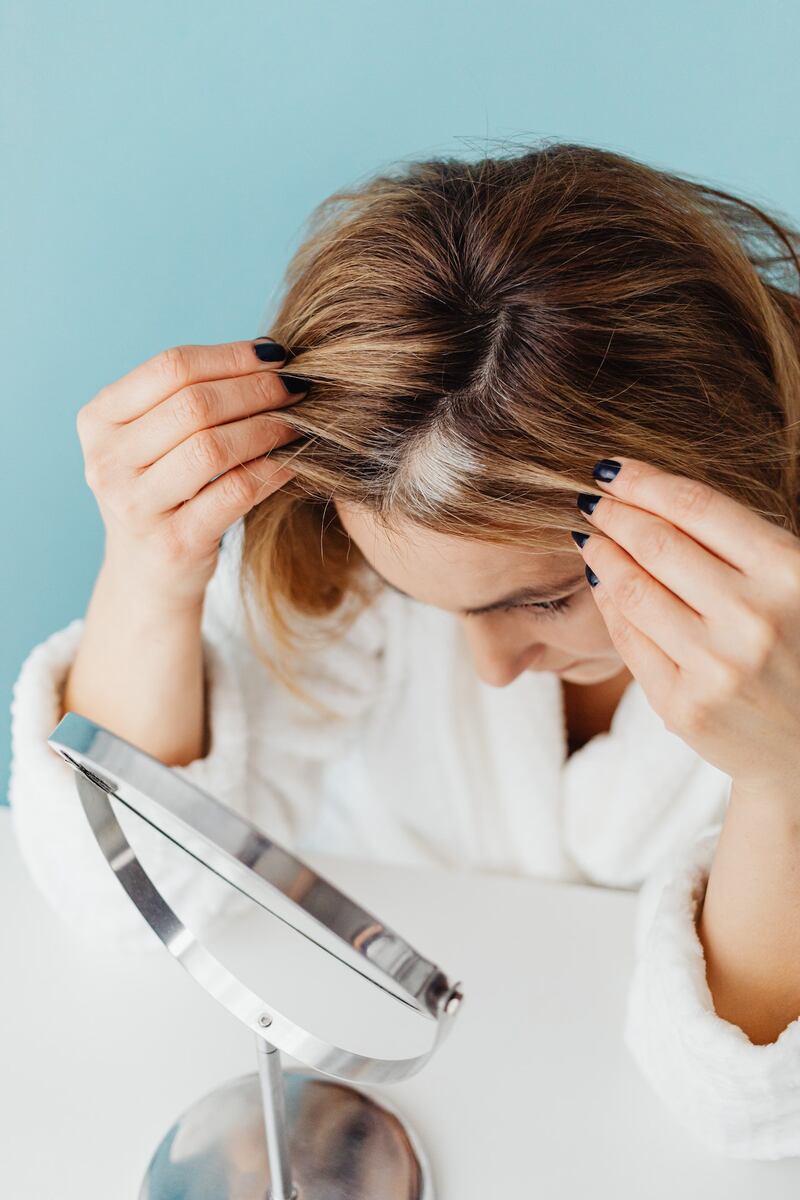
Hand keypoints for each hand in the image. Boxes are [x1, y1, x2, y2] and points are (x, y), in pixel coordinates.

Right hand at [77, 338, 308, 608]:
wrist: (147, 575)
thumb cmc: (164, 492)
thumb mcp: (154, 440)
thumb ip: (190, 397)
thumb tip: (269, 353)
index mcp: (99, 420)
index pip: (171, 367)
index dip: (231, 357)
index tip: (277, 355)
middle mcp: (106, 461)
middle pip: (194, 405)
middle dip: (256, 390)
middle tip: (298, 388)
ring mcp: (136, 506)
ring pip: (213, 448)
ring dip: (267, 428)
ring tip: (298, 422)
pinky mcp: (173, 543)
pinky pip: (235, 491)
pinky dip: (272, 469)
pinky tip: (294, 460)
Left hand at [572, 457, 799, 792]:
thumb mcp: (795, 586)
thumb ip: (742, 546)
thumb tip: (651, 497)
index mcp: (790, 574)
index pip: (698, 508)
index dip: (644, 481)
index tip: (610, 468)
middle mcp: (754, 618)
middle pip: (657, 544)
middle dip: (614, 514)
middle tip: (590, 499)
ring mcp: (716, 666)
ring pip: (633, 590)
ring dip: (602, 556)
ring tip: (591, 539)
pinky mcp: (684, 706)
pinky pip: (629, 640)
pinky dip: (608, 605)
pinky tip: (601, 584)